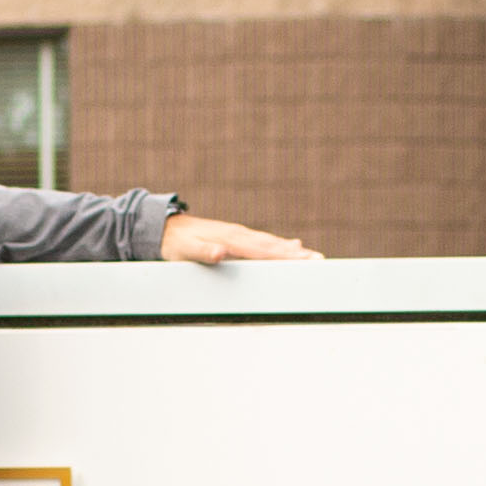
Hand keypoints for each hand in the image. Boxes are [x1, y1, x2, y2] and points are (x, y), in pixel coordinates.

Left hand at [163, 214, 318, 264]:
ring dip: (293, 251)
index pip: (262, 250)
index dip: (284, 255)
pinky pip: (264, 243)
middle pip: (273, 246)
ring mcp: (240, 236)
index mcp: (231, 239)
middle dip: (297, 254)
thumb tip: (220, 252)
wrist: (165, 226)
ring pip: (271, 244)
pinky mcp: (238, 238)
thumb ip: (203, 252)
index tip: (304, 258)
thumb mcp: (185, 250)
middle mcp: (239, 235)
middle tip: (319, 259)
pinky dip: (281, 246)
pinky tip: (292, 246)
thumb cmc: (175, 242)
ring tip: (313, 255)